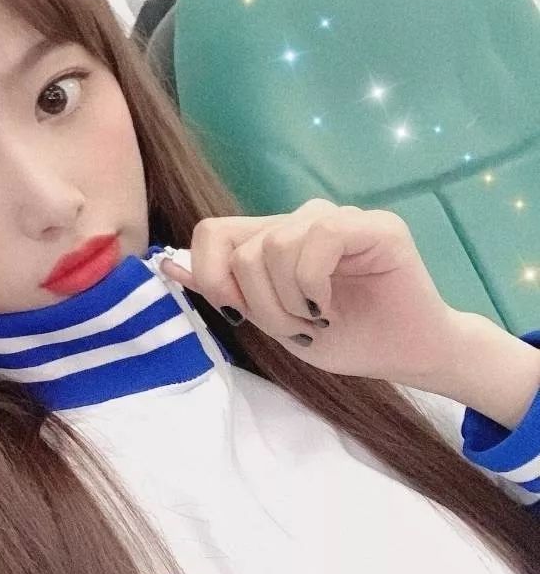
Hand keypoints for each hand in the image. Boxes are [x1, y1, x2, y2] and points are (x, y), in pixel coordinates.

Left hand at [160, 199, 458, 384]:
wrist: (406, 355)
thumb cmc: (342, 339)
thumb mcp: (268, 320)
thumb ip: (224, 291)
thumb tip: (166, 265)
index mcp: (271, 238)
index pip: (211, 233)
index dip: (212, 277)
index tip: (240, 314)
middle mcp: (299, 220)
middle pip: (241, 250)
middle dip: (259, 306)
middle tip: (296, 326)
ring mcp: (337, 217)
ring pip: (273, 246)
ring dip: (288, 302)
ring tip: (317, 318)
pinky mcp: (374, 225)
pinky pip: (318, 240)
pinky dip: (314, 285)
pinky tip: (332, 304)